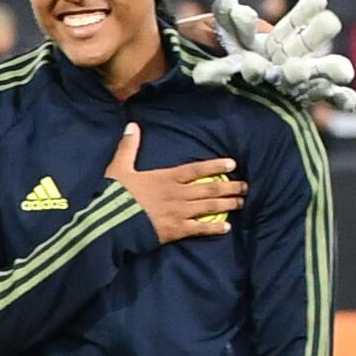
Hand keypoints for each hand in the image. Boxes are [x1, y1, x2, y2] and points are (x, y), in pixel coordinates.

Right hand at [107, 120, 245, 243]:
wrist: (109, 222)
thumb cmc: (114, 195)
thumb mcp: (119, 168)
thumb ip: (128, 147)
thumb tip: (132, 125)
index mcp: (167, 178)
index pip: (197, 169)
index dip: (216, 166)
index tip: (232, 163)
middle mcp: (178, 194)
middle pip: (210, 189)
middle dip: (230, 187)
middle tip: (245, 187)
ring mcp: (179, 212)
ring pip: (210, 206)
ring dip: (228, 204)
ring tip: (241, 203)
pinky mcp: (175, 230)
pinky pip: (200, 228)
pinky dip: (214, 228)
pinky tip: (226, 227)